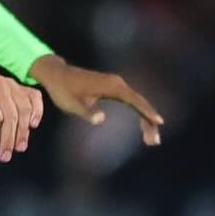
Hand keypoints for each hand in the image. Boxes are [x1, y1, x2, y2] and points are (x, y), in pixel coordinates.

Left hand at [0, 74, 43, 161]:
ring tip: (20, 146)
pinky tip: (33, 125)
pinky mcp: (22, 87)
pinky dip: (37, 112)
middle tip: (7, 154)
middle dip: (10, 138)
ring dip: (24, 131)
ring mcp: (12, 84)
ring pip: (25, 109)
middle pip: (12, 115)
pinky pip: (35, 98)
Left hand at [29, 54, 163, 145]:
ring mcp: (115, 84)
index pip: (133, 99)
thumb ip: (85, 112)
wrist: (56, 74)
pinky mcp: (113, 87)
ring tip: (151, 140)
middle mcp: (116, 83)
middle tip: (154, 142)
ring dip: (146, 119)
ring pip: (136, 102)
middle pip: (139, 102)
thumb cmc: (62, 89)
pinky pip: (131, 101)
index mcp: (109, 85)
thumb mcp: (70, 104)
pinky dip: (139, 112)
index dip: (146, 111)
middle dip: (149, 121)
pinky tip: (143, 125)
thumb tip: (101, 119)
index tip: (158, 122)